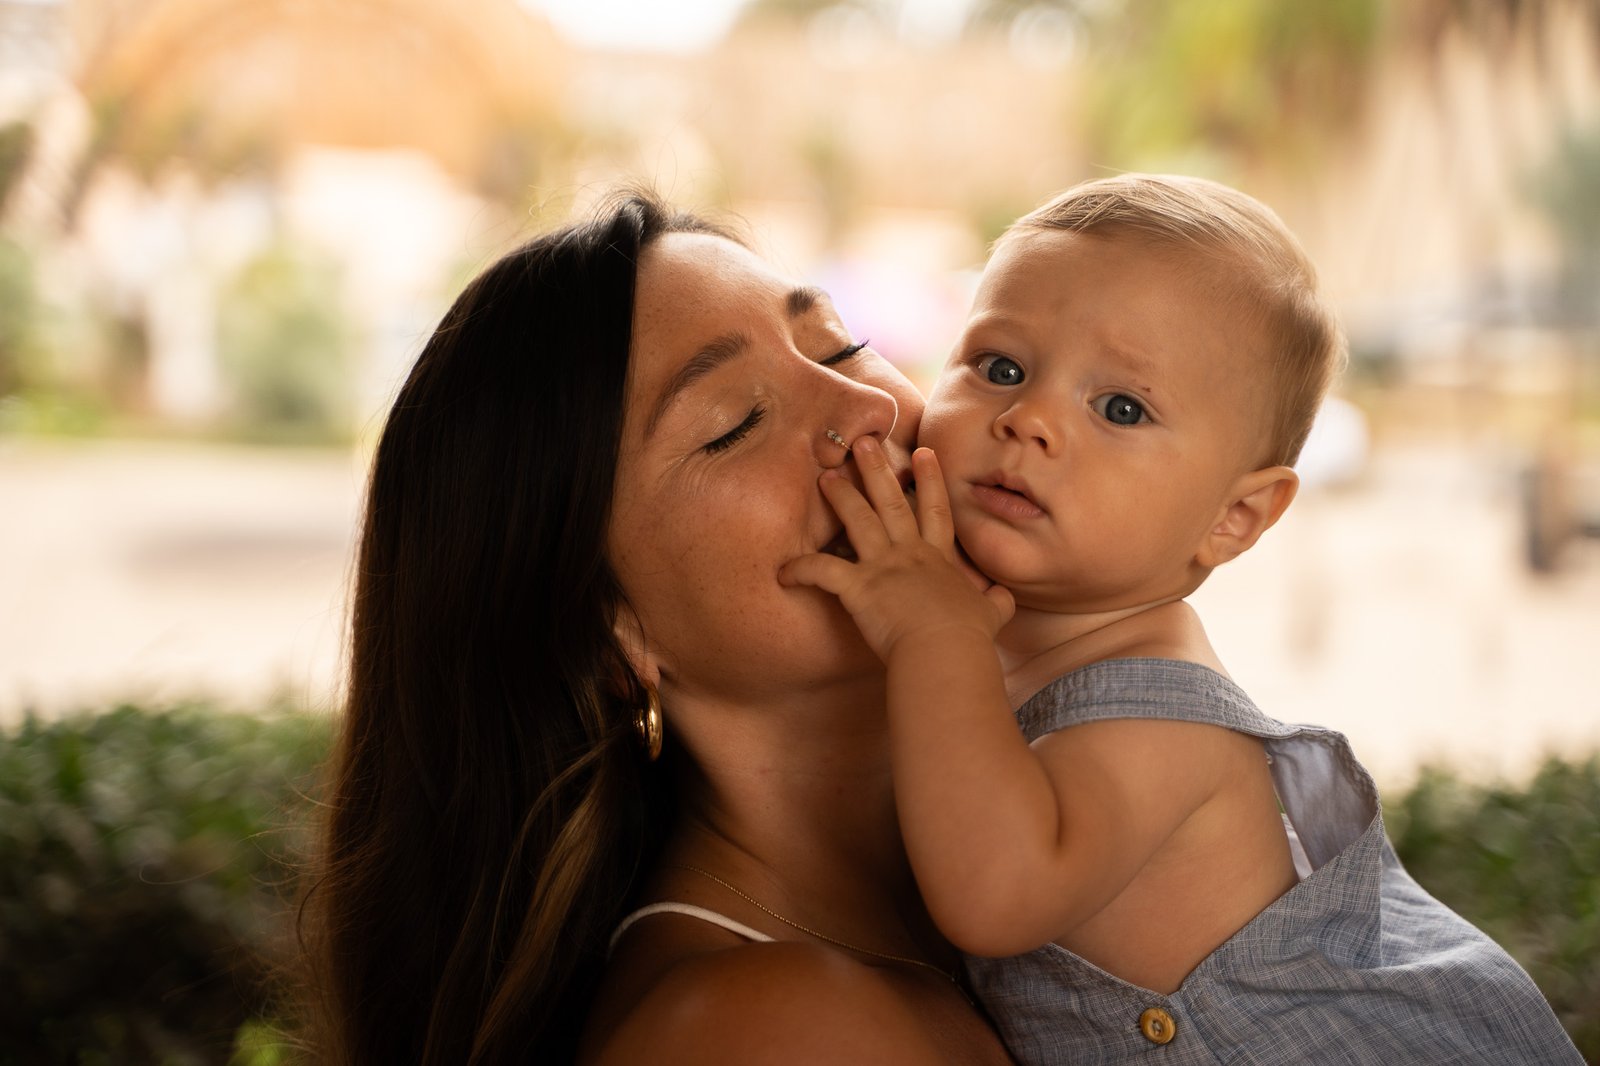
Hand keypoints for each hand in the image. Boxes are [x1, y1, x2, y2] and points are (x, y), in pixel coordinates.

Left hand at [780, 437, 1014, 661]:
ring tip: (825, 475)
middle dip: (876, 469)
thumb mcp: (990, 615)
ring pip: (858, 521)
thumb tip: (1004, 598)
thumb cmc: (967, 637)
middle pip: (891, 502)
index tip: (923, 453)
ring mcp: (883, 566)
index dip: (929, 480)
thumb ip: (996, 602)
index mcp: (938, 559)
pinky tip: (783, 572)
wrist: (945, 650)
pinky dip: (801, 570)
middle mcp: (909, 553)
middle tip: (862, 442)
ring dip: (841, 497)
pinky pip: (823, 572)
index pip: (934, 511)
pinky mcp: (859, 587)